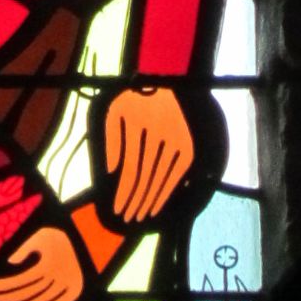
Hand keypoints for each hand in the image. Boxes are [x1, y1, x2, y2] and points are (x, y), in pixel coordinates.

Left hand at [0, 226, 83, 300]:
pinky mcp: (74, 293)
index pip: (18, 281)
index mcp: (46, 266)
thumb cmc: (61, 236)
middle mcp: (55, 280)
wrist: (90, 239)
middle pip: (26, 293)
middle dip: (6, 296)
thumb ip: (25, 248)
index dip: (1, 286)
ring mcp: (65, 288)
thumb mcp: (41, 235)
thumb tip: (10, 263)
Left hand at [105, 86, 195, 221]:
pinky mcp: (188, 145)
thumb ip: (112, 141)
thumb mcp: (115, 111)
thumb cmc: (133, 98)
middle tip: (127, 220)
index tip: (117, 210)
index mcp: (137, 126)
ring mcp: (176, 140)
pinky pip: (177, 174)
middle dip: (135, 202)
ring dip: (150, 201)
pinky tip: (157, 205)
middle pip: (145, 177)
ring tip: (140, 217)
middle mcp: (158, 134)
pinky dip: (167, 192)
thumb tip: (113, 173)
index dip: (124, 192)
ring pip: (161, 178)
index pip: (130, 169)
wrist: (164, 81)